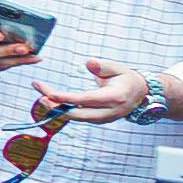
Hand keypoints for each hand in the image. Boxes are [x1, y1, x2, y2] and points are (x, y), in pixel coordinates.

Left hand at [35, 59, 152, 124]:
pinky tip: (54, 103)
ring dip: (59, 110)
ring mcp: (105, 119)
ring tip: (43, 98)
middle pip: (78, 114)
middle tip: (41, 97)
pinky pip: (80, 118)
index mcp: (114, 98)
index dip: (66, 98)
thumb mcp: (117, 68)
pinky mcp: (100, 121)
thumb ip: (102, 66)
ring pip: (77, 118)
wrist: (141, 93)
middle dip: (57, 107)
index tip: (49, 94)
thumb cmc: (126, 78)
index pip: (86, 100)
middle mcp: (109, 112)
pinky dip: (66, 111)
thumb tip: (89, 62)